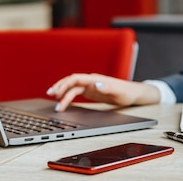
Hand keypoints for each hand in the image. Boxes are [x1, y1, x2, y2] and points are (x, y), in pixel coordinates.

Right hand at [46, 73, 160, 111]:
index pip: (76, 78)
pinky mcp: (91, 91)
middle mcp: (91, 81)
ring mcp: (90, 85)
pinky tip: (63, 102)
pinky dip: (68, 97)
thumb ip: (107, 87)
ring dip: (63, 94)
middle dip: (59, 87)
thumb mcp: (118, 91)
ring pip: (72, 88)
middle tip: (50, 95)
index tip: (56, 92)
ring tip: (55, 104)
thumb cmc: (126, 92)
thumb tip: (95, 84)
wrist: (133, 93)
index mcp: (95, 79)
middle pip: (71, 81)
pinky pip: (76, 92)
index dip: (64, 84)